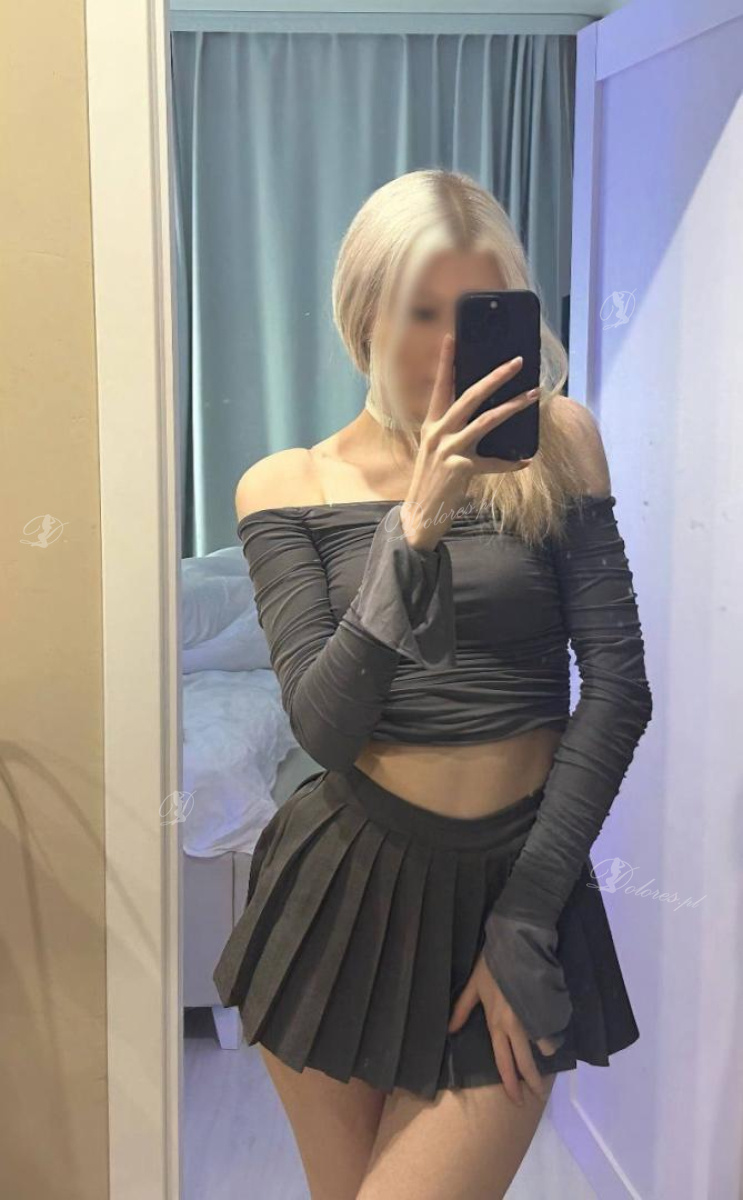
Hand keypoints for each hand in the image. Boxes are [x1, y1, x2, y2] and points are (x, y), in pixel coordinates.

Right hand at [401, 333, 539, 549]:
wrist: (421, 513)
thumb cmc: (434, 480)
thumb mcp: (438, 450)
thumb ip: (455, 431)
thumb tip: (484, 415)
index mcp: (432, 424)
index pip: (440, 387)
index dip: (445, 361)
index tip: (452, 337)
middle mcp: (438, 432)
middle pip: (469, 397)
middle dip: (495, 377)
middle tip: (516, 362)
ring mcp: (448, 450)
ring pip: (486, 421)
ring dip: (513, 408)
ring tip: (533, 396)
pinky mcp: (459, 469)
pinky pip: (492, 463)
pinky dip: (510, 463)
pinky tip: (525, 461)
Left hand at [448, 951, 559, 1106]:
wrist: (516, 943)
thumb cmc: (491, 964)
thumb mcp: (473, 986)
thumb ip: (462, 1009)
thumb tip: (449, 1031)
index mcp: (496, 1023)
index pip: (503, 1060)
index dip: (510, 1082)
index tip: (517, 1099)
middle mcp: (515, 1026)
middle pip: (525, 1060)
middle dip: (533, 1081)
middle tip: (538, 1095)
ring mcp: (533, 1017)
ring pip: (542, 1046)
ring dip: (545, 1055)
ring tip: (547, 1063)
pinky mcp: (546, 1007)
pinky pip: (552, 1028)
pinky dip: (553, 1034)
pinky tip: (554, 1037)